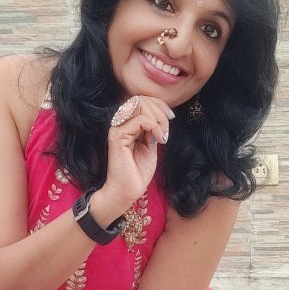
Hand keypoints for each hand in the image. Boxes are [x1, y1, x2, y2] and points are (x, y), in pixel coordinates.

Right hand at [101, 95, 174, 212]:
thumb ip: (153, 129)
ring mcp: (117, 128)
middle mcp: (120, 123)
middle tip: (166, 130)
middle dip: (160, 110)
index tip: (171, 118)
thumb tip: (162, 115)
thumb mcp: (151, 145)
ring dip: (158, 119)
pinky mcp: (118, 136)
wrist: (128, 191)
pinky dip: (154, 127)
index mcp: (127, 124)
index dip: (159, 104)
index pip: (142, 100)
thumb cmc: (138, 172)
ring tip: (162, 136)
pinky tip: (159, 140)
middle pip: (141, 98)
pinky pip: (140, 120)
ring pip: (140, 105)